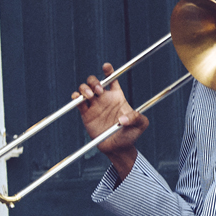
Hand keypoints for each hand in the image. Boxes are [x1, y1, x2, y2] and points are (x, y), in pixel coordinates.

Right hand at [77, 62, 149, 179]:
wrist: (118, 149)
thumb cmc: (131, 135)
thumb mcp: (140, 125)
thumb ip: (137, 118)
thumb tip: (123, 119)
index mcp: (117, 96)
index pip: (112, 79)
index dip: (108, 70)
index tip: (106, 66)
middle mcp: (104, 98)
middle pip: (94, 81)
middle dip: (94, 81)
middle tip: (98, 90)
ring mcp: (94, 106)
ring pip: (84, 89)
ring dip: (84, 88)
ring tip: (89, 96)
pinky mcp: (85, 114)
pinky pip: (77, 102)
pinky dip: (75, 97)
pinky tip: (78, 98)